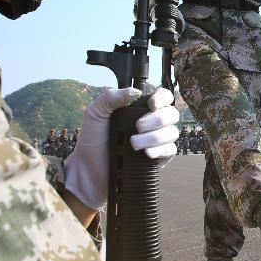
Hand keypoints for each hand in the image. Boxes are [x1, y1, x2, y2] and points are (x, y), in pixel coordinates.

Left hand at [65, 87, 179, 210]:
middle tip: (137, 127)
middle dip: (157, 119)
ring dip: (155, 137)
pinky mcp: (158, 158)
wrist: (89, 168)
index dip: (162, 98)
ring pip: (172, 132)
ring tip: (134, 144)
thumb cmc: (93, 139)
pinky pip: (170, 150)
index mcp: (139, 108)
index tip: (151, 104)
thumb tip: (135, 91)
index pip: (163, 97)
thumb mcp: (96, 112)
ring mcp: (156, 140)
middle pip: (171, 114)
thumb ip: (111, 97)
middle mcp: (151, 122)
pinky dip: (160, 150)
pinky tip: (147, 153)